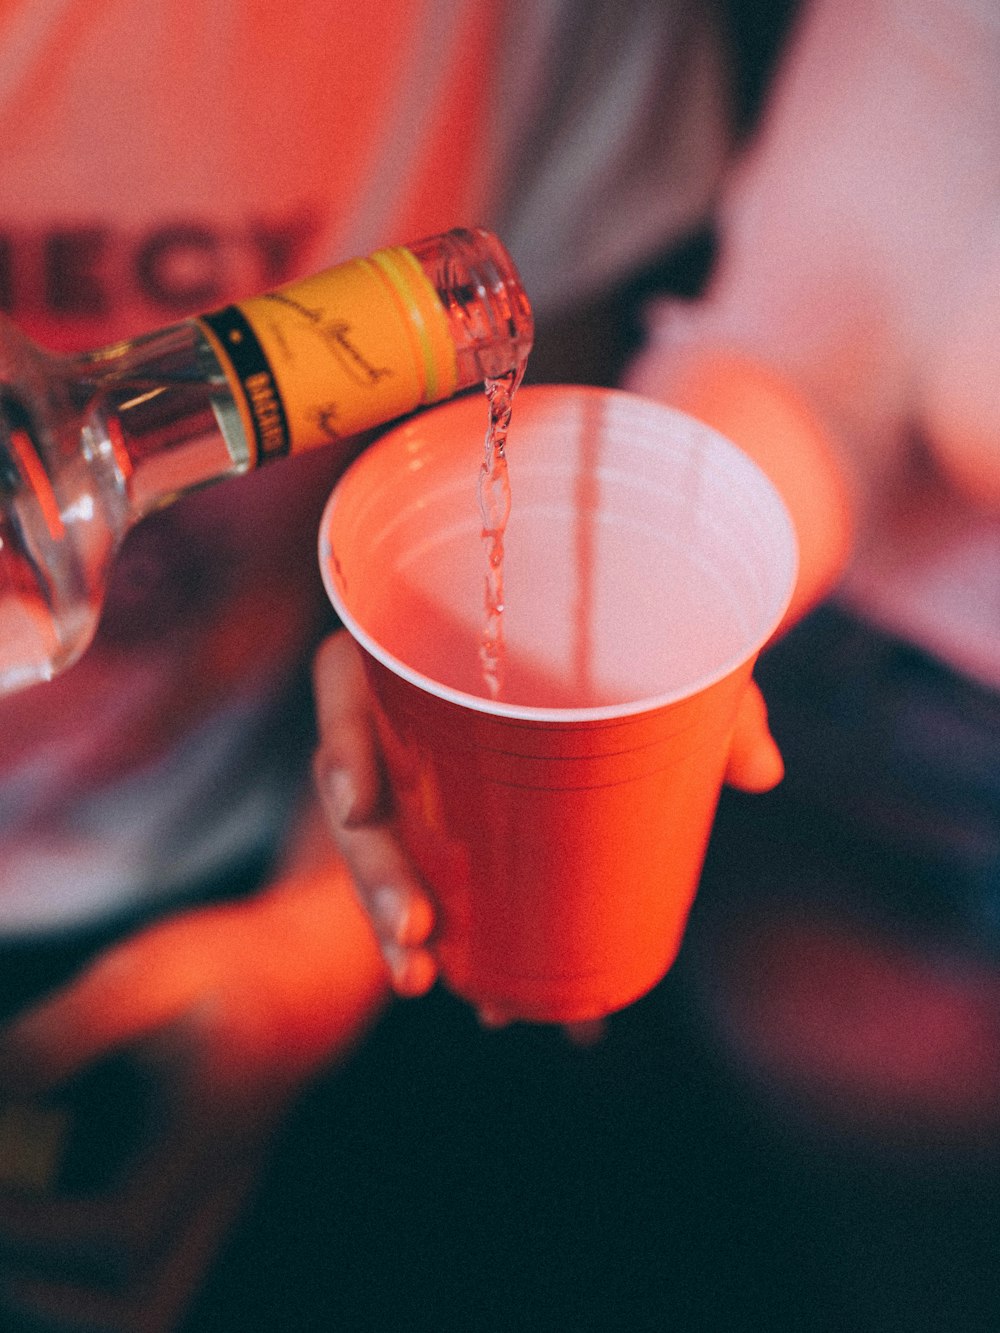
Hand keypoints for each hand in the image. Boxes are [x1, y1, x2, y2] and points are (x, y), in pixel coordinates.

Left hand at [0, 833, 387, 1331]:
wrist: (310, 973)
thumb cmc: (227, 964)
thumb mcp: (144, 976)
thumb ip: (63, 1037)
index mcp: (210, 1127)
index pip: (122, 1227)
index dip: (35, 1226)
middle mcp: (221, 1182)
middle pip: (143, 1311)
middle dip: (47, 1298)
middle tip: (2, 1230)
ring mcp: (219, 1200)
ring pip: (147, 1307)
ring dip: (65, 1297)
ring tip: (17, 1224)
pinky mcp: (208, 1197)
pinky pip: (150, 1275)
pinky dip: (86, 1271)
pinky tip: (49, 1200)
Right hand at [313, 630, 784, 1002]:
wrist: (651, 630)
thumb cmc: (649, 619)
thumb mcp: (681, 643)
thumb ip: (713, 694)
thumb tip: (759, 772)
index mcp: (432, 636)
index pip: (345, 677)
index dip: (338, 737)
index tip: (361, 803)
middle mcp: (411, 702)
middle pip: (356, 787)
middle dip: (371, 872)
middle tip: (415, 933)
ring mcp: (426, 766)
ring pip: (382, 847)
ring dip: (391, 921)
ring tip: (424, 982)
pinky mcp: (453, 817)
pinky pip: (437, 876)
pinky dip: (462, 942)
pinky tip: (494, 1005)